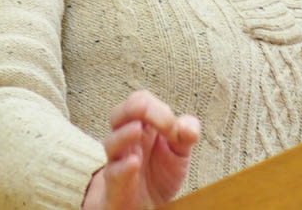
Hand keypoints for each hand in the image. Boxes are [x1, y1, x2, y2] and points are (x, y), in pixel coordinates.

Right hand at [82, 90, 200, 209]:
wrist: (147, 206)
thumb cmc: (160, 173)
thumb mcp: (179, 152)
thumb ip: (186, 135)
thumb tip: (190, 128)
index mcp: (142, 126)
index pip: (141, 102)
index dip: (158, 109)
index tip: (174, 129)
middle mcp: (126, 140)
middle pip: (118, 114)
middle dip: (134, 108)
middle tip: (148, 112)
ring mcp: (118, 162)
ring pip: (111, 143)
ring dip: (124, 134)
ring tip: (138, 129)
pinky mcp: (116, 186)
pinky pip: (114, 173)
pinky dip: (123, 167)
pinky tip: (134, 162)